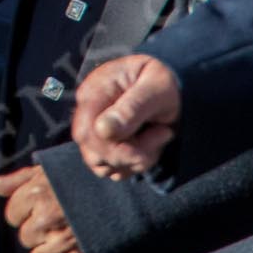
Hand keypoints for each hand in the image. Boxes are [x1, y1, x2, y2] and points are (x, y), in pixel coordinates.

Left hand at [0, 164, 88, 252]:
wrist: (125, 197)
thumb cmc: (82, 181)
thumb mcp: (49, 171)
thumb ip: (19, 180)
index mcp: (38, 194)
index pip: (12, 216)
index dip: (25, 212)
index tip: (40, 207)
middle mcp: (47, 220)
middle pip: (25, 238)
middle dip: (37, 231)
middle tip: (58, 220)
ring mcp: (62, 244)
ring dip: (49, 250)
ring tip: (68, 234)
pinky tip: (78, 247)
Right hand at [72, 55, 180, 179]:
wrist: (166, 85)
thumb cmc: (160, 82)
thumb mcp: (156, 88)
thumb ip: (132, 107)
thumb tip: (102, 130)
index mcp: (94, 92)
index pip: (89, 132)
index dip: (119, 146)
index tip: (162, 132)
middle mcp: (87, 113)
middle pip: (94, 152)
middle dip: (133, 154)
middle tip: (164, 133)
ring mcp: (92, 131)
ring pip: (102, 165)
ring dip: (136, 161)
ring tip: (158, 137)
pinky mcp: (101, 145)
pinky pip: (109, 169)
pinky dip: (132, 166)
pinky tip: (148, 147)